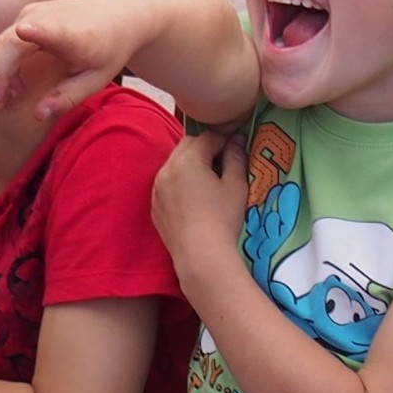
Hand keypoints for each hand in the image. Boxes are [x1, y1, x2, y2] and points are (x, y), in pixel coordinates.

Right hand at [0, 0, 147, 118]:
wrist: (115, 15)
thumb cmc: (107, 50)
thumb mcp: (95, 80)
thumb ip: (67, 98)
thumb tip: (38, 115)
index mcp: (72, 35)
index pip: (52, 30)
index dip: (36, 32)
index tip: (23, 31)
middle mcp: (50, 17)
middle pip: (11, 43)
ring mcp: (35, 11)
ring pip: (2, 43)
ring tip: (5, 98)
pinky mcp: (27, 12)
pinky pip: (6, 39)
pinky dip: (4, 62)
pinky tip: (15, 82)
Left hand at [151, 130, 248, 274]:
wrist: (200, 255)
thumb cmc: (223, 218)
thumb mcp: (236, 185)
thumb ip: (236, 157)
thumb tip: (237, 140)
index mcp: (186, 160)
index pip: (207, 137)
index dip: (225, 140)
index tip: (236, 150)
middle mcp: (166, 170)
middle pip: (186, 146)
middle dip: (205, 149)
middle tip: (223, 163)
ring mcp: (156, 189)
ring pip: (174, 164)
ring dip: (190, 165)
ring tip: (209, 181)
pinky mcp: (155, 206)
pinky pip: (167, 185)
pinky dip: (180, 183)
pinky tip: (194, 199)